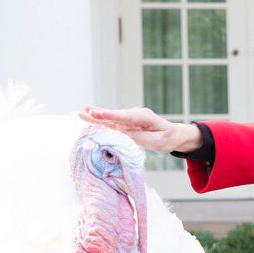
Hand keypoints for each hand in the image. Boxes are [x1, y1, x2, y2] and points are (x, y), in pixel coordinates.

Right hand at [79, 105, 199, 153]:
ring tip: (82, 111)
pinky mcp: (124, 123)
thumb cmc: (166, 138)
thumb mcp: (157, 141)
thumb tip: (124, 134)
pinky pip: (111, 121)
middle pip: (116, 115)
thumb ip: (141, 137)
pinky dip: (100, 119)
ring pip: (111, 118)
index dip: (112, 115)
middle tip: (87, 111)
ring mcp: (129, 118)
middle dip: (102, 114)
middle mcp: (135, 115)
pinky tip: (88, 114)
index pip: (126, 117)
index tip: (100, 114)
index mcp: (145, 117)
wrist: (171, 134)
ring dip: (96, 115)